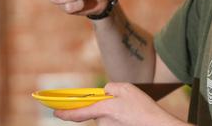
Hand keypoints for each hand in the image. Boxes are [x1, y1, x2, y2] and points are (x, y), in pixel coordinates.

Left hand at [54, 83, 185, 125]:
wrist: (156, 125)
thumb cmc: (143, 108)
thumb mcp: (127, 88)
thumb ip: (110, 88)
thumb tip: (103, 93)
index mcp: (104, 109)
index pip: (78, 112)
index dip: (65, 113)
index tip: (55, 113)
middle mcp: (103, 122)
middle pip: (97, 112)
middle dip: (106, 107)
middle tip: (124, 105)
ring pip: (106, 118)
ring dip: (115, 114)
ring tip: (132, 112)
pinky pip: (113, 123)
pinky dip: (120, 120)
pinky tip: (132, 118)